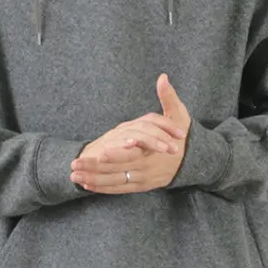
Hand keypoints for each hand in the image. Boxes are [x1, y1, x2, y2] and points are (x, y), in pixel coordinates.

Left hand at [71, 73, 190, 193]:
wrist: (194, 161)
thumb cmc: (183, 135)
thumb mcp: (179, 115)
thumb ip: (169, 97)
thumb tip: (163, 78)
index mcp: (154, 152)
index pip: (133, 155)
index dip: (117, 155)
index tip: (100, 152)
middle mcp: (147, 168)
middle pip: (118, 171)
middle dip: (95, 169)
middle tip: (74, 164)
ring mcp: (143, 179)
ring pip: (115, 182)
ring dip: (94, 180)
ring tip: (74, 176)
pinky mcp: (140, 186)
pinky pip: (119, 189)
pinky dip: (103, 188)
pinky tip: (86, 184)